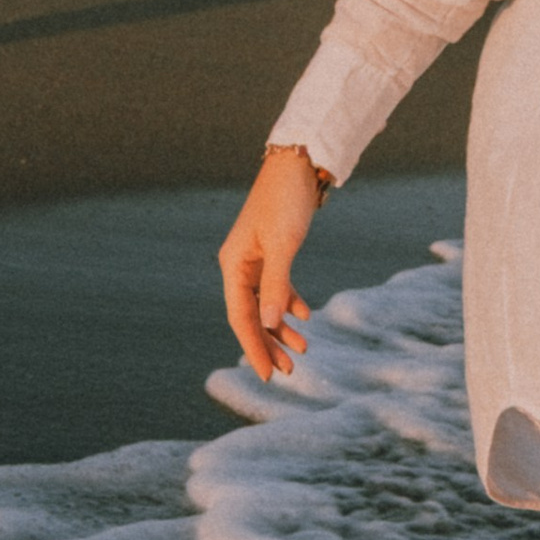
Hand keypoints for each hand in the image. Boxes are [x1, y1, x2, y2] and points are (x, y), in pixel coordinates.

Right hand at [217, 149, 327, 382]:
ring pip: (264, 304)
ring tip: (302, 350)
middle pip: (251, 315)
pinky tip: (305, 317)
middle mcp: (239, 265)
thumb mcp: (284, 245)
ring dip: (281, 328)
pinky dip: (290, 302)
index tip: (266, 375)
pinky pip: (277, 287)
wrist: (298, 165)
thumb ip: (276, 285)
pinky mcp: (272, 252)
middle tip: (288, 372)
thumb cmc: (287, 201)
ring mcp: (254, 259)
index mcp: (233, 265)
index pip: (240, 317)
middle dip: (268, 344)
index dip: (253, 347)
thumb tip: (268, 324)